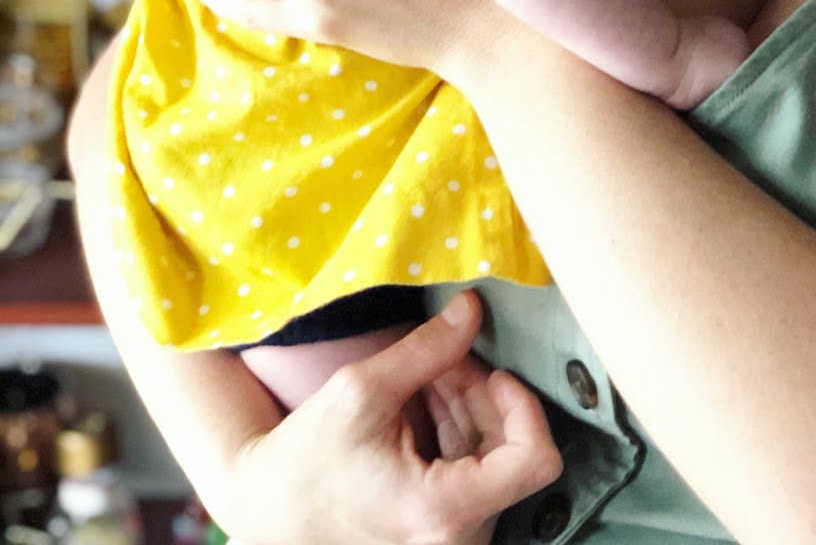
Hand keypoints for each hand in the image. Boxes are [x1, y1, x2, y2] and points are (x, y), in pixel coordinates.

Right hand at [224, 292, 561, 544]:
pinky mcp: (441, 533)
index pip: (536, 460)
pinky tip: (427, 404)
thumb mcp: (362, 391)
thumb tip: (474, 307)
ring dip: (471, 411)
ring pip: (494, 463)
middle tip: (447, 361)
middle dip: (485, 397)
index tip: (494, 374)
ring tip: (431, 377)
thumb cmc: (306, 463)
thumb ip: (429, 348)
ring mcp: (450, 539)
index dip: (525, 407)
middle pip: (512, 454)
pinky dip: (459, 435)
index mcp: (444, 510)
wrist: (267, 518)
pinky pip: (473, 477)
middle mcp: (457, 538)